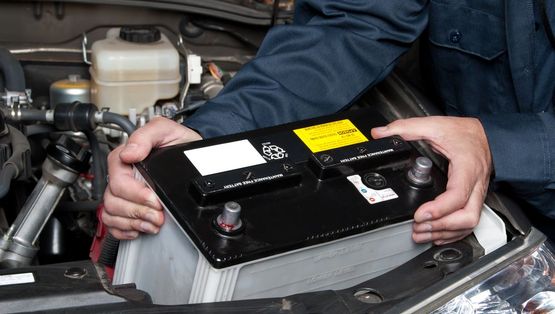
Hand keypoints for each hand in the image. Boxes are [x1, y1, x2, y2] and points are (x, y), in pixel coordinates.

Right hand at [102, 117, 201, 239]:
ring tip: (153, 222)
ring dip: (133, 222)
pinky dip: (125, 230)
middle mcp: (122, 176)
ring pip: (111, 213)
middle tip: (158, 215)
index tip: (154, 199)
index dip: (135, 193)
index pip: (118, 180)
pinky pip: (113, 224)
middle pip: (113, 200)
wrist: (193, 156)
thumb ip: (147, 135)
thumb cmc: (178, 142)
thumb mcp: (167, 130)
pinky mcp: (128, 206)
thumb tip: (130, 152)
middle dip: (137, 211)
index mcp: (126, 158)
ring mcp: (123, 193)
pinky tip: (140, 227)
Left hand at [371, 116, 491, 244]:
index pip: (457, 195)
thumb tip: (380, 133)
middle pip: (467, 216)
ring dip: (445, 233)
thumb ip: (406, 128)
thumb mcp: (434, 125)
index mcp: (467, 168)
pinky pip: (469, 222)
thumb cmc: (465, 132)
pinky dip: (453, 232)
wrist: (487, 134)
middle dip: (441, 227)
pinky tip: (437, 234)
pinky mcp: (475, 199)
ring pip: (469, 223)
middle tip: (418, 227)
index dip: (439, 209)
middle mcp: (476, 184)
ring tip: (421, 233)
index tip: (419, 214)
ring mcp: (478, 194)